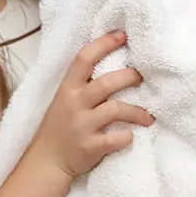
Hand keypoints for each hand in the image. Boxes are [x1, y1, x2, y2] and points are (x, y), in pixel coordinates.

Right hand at [26, 30, 152, 180]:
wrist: (47, 161)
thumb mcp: (64, 99)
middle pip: (106, 83)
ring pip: (115, 110)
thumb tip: (113, 62)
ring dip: (137, 111)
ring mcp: (81, 125)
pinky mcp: (89, 147)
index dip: (104, 44)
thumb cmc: (60, 126)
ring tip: (149, 116)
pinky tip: (131, 136)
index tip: (122, 35)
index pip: (84, 58)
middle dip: (129, 77)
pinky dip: (127, 137)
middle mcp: (74, 104)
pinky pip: (115, 139)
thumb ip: (83, 84)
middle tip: (143, 77)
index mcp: (67, 88)